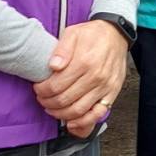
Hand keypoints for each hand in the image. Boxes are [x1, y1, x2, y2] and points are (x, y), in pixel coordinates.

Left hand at [34, 20, 130, 137]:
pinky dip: (83, 122)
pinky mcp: (112, 93)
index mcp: (84, 62)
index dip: (43, 90)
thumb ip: (61, 49)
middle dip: (48, 103)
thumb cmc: (94, 34)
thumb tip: (53, 65)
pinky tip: (72, 122)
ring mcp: (105, 87)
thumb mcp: (73, 33)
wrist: (116, 34)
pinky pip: (97, 114)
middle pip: (65, 99)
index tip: (38, 89)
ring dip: (61, 114)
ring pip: (78, 110)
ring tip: (52, 109)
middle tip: (42, 99)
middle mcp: (95, 76)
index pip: (56, 85)